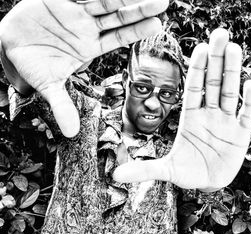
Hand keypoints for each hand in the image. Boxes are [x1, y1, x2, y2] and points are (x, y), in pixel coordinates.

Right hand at [0, 0, 168, 136]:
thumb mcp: (48, 85)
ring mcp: (76, 11)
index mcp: (90, 46)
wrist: (8, 43)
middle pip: (119, 16)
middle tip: (163, 3)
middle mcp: (88, 26)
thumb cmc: (32, 64)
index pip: (119, 37)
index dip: (137, 31)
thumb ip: (62, 105)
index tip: (157, 26)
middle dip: (139, 9)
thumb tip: (70, 133)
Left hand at [113, 28, 250, 191]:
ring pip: (230, 93)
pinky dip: (249, 101)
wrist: (208, 183)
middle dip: (216, 60)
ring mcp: (226, 123)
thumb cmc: (187, 171)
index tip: (199, 47)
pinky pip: (246, 115)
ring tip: (234, 49)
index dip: (196, 69)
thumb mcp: (166, 170)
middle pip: (213, 83)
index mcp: (190, 117)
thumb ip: (145, 170)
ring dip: (233, 72)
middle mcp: (209, 114)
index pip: (193, 88)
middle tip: (220, 34)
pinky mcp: (241, 135)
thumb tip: (116, 176)